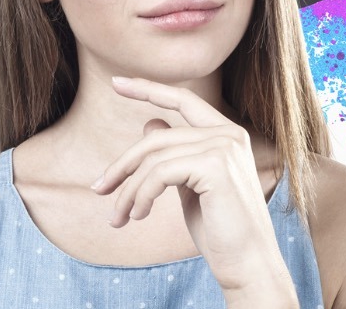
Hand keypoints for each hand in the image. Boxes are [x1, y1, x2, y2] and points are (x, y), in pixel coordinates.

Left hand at [90, 76, 295, 300]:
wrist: (248, 264)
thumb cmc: (219, 228)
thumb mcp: (190, 186)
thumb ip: (174, 154)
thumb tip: (150, 123)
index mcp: (227, 133)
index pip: (183, 99)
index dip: (148, 88)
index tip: (116, 83)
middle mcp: (229, 134)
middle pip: (157, 137)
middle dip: (122, 164)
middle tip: (98, 189)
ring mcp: (224, 147)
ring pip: (154, 158)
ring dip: (128, 190)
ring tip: (118, 217)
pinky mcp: (216, 165)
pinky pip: (160, 173)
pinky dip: (141, 195)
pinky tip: (138, 215)